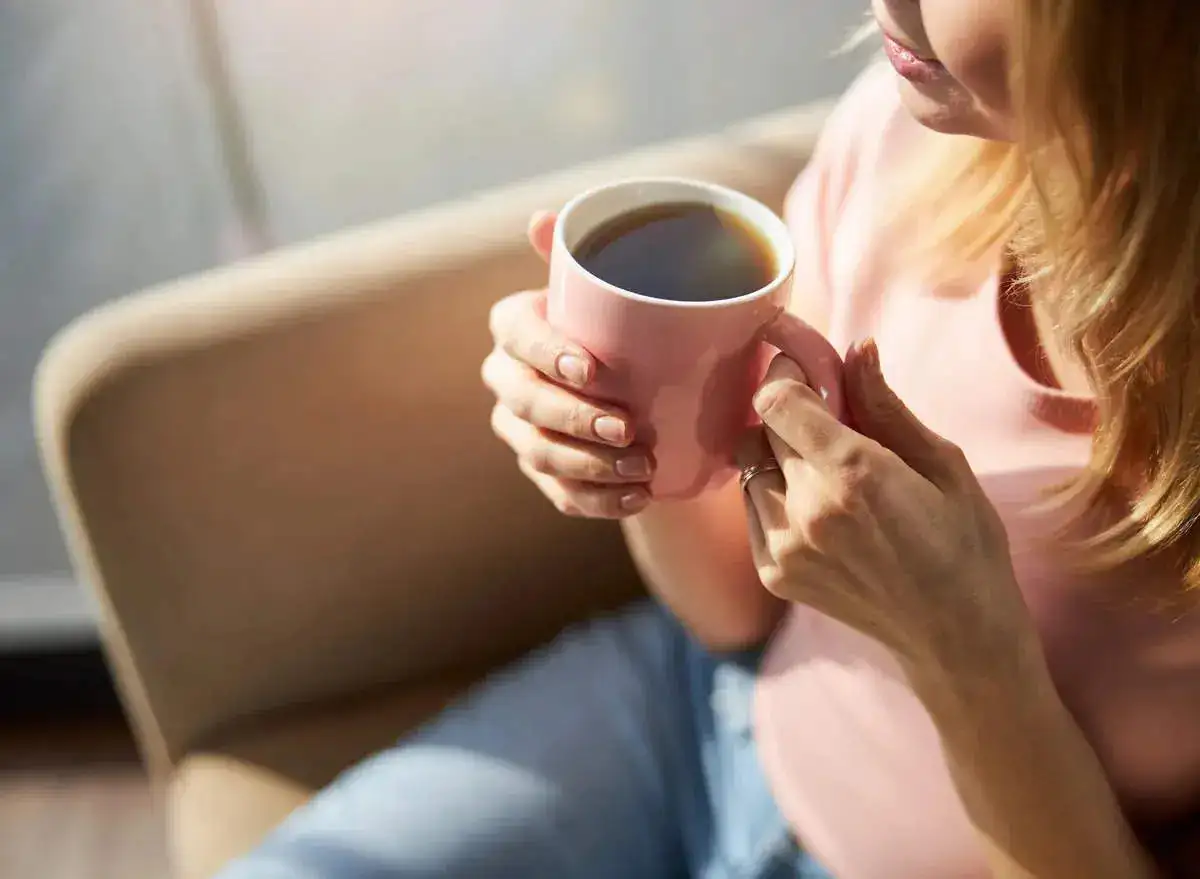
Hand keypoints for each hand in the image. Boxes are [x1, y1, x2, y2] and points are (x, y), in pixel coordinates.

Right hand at [483, 212, 653, 518]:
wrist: (646, 384)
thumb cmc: (627, 324)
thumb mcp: (618, 286)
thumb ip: (589, 254)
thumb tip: (542, 219)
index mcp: (517, 326)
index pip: (516, 335)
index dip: (547, 353)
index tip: (593, 368)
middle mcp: (508, 378)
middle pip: (525, 403)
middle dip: (574, 420)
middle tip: (628, 429)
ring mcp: (521, 430)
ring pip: (539, 453)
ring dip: (590, 466)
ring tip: (642, 469)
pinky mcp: (544, 473)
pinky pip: (560, 494)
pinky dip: (599, 500)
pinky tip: (637, 496)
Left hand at [740, 338, 1037, 685]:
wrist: (956, 635)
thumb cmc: (965, 543)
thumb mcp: (942, 464)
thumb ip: (886, 406)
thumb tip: (855, 350)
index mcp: (852, 473)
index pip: (777, 401)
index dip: (787, 377)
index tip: (807, 371)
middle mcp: (806, 509)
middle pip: (760, 432)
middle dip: (788, 415)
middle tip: (824, 419)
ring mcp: (784, 546)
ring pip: (749, 470)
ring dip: (777, 457)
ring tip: (824, 470)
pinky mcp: (773, 573)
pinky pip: (752, 510)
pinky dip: (774, 496)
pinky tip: (817, 507)